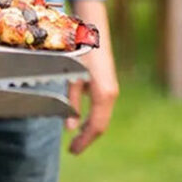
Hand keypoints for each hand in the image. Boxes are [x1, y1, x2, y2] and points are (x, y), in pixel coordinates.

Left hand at [65, 1, 117, 154]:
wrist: (93, 30)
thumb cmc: (79, 51)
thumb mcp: (71, 77)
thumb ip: (71, 102)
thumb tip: (70, 129)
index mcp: (103, 94)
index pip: (96, 127)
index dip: (84, 142)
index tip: (72, 151)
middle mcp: (111, 94)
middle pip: (101, 125)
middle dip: (87, 138)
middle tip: (73, 149)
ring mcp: (111, 89)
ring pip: (103, 117)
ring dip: (90, 128)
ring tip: (76, 138)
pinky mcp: (108, 84)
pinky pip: (102, 107)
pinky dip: (93, 117)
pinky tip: (81, 119)